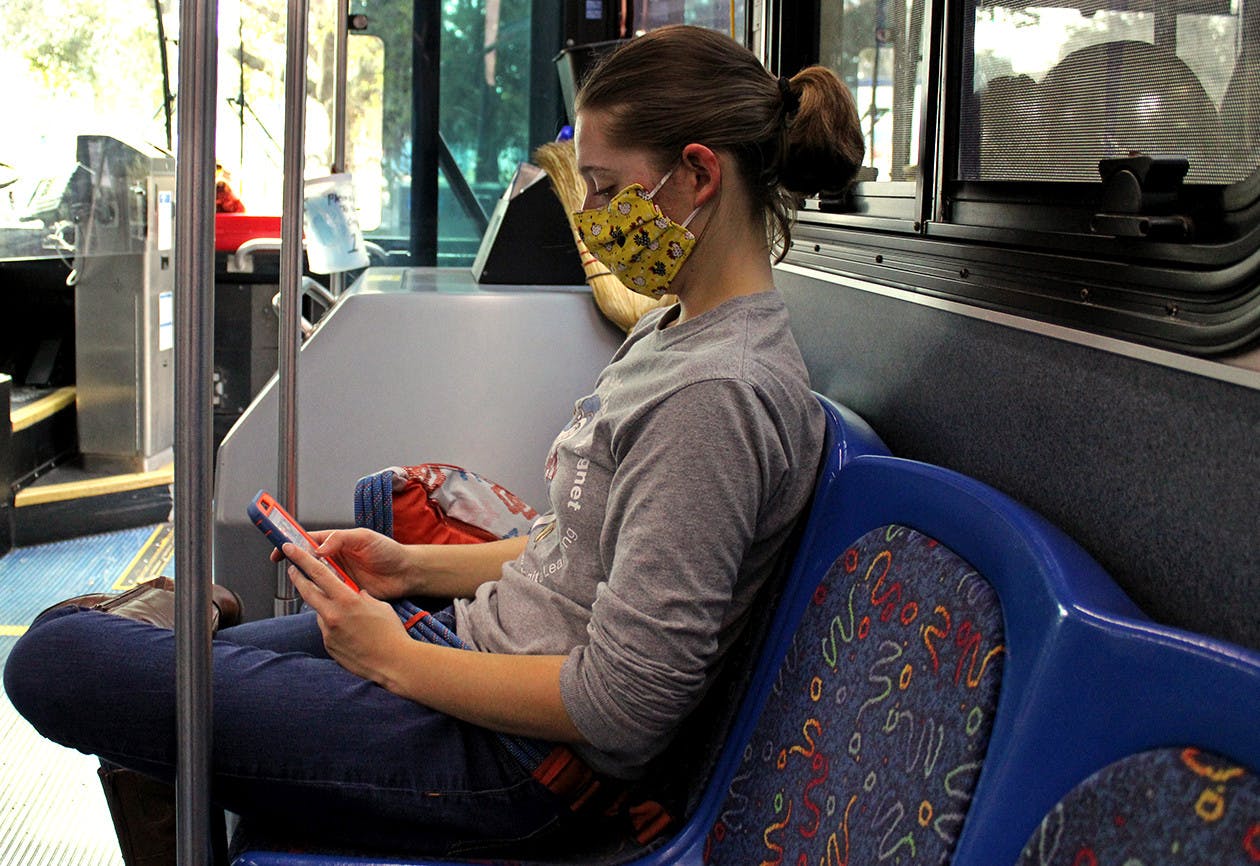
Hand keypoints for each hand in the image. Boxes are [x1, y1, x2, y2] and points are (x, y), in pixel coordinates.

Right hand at [269, 527, 417, 598]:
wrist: (406, 573)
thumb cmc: (388, 551)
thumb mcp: (365, 538)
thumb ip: (341, 540)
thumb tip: (318, 550)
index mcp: (337, 543)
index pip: (308, 541)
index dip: (293, 544)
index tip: (280, 548)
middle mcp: (335, 559)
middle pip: (308, 561)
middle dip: (294, 564)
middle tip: (284, 568)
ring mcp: (339, 577)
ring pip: (315, 580)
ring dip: (306, 582)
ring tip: (299, 584)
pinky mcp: (345, 592)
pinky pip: (328, 595)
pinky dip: (321, 597)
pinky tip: (317, 599)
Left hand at [282, 542, 412, 682]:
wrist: (394, 663)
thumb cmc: (391, 632)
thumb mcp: (378, 604)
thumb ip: (360, 596)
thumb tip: (353, 594)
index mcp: (346, 600)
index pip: (318, 574)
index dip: (302, 559)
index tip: (289, 550)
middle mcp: (332, 615)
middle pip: (307, 591)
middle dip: (298, 578)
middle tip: (293, 569)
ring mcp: (328, 632)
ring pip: (319, 612)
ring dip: (325, 607)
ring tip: (347, 614)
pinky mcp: (329, 646)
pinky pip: (327, 629)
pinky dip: (334, 625)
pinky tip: (351, 631)